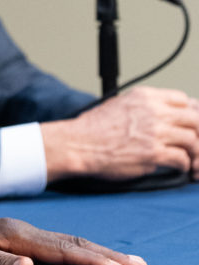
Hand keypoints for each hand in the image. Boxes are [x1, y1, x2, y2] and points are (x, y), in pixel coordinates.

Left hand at [0, 207, 146, 264]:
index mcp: (14, 234)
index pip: (61, 249)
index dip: (90, 261)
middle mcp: (22, 231)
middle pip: (72, 243)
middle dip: (106, 255)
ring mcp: (21, 234)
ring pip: (67, 243)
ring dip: (97, 253)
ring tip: (124, 263)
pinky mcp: (16, 238)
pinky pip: (56, 246)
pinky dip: (79, 253)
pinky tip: (89, 260)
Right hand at [41, 86, 198, 181]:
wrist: (78, 144)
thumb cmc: (92, 128)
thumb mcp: (118, 104)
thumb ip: (143, 107)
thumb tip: (161, 115)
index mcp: (144, 97)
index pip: (183, 101)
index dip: (189, 113)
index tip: (189, 124)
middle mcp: (153, 112)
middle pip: (194, 120)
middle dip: (197, 133)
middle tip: (194, 144)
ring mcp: (155, 133)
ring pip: (192, 140)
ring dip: (193, 152)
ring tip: (188, 158)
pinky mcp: (154, 154)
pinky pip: (182, 159)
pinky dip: (184, 166)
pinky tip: (178, 168)